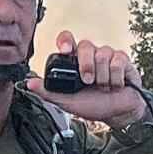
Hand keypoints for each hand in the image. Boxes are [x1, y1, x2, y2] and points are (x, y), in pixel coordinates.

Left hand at [28, 30, 149, 127]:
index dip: (65, 41)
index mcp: (74, 61)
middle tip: (88, 81)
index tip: (65, 50)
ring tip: (103, 87)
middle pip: (85, 45)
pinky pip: (117, 60)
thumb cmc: (94, 105)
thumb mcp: (67, 102)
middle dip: (87, 66)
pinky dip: (115, 77)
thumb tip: (30, 84)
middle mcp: (90, 55)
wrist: (118, 113)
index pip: (67, 39)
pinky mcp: (122, 59)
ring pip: (102, 53)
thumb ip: (48, 93)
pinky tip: (115, 85)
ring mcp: (106, 55)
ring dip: (102, 77)